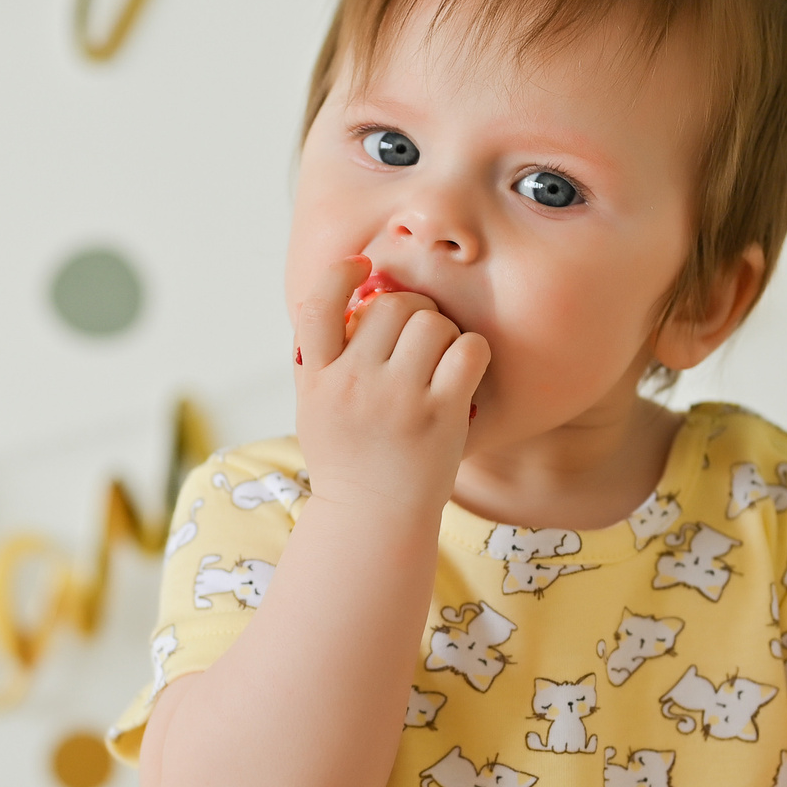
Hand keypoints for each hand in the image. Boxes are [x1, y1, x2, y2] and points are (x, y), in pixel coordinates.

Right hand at [292, 255, 489, 517]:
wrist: (370, 520)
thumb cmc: (347, 458)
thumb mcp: (313, 406)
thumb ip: (323, 356)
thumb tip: (355, 296)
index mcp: (316, 377)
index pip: (319, 304)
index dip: (341, 273)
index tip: (361, 265)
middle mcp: (352, 383)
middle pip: (392, 306)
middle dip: (412, 312)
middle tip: (416, 340)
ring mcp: (396, 399)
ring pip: (432, 322)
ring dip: (443, 333)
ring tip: (438, 362)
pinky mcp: (439, 416)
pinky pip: (468, 350)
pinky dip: (472, 353)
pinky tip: (463, 372)